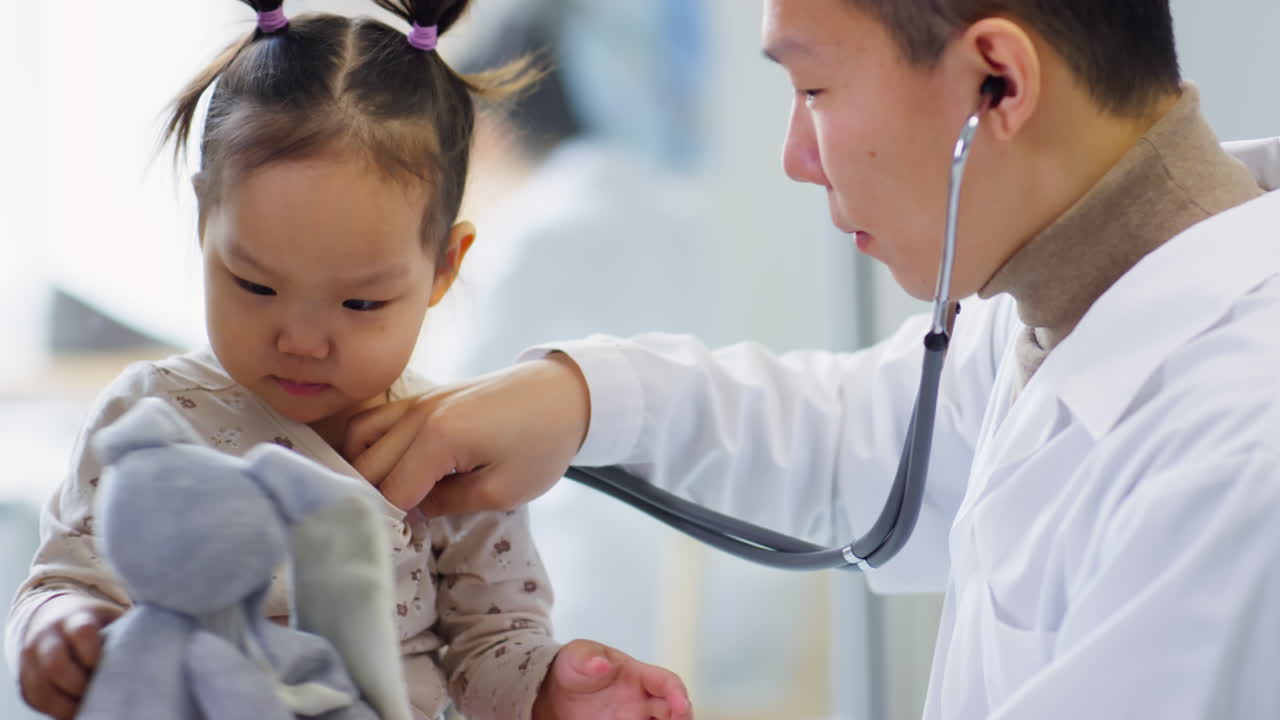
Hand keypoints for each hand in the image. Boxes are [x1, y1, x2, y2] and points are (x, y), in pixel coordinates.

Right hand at [18, 594, 123, 719]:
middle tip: (104, 692)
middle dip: (81, 685)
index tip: (110, 665)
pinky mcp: (25, 680)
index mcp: (75, 618)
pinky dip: (56, 710)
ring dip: (68, 704)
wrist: (54, 617)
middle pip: (57, 665)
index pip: (82, 632)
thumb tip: (167, 646)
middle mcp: (47, 637)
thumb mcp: (111, 618)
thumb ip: (129, 630)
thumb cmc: (95, 622)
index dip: (96, 653)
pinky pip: (36, 700)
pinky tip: (78, 711)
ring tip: (94, 706)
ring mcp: (32, 659)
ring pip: (42, 688)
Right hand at [344, 354, 590, 513]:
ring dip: (364, 470)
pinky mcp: (424, 396)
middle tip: (389, 528)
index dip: (391, 525)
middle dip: (369, 501)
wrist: (565, 393)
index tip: (398, 546)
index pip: (390, 494)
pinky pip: (376, 420)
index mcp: (437, 439)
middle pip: (366, 466)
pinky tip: (390, 470)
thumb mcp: (502, 490)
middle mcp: (417, 415)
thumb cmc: (542, 444)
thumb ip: (448, 504)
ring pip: (359, 438)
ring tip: (385, 499)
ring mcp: (417, 400)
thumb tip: (411, 511)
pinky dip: (371, 446)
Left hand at [534, 639, 692, 719]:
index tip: (681, 707)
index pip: (667, 682)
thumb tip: (601, 663)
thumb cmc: (574, 667)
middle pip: (674, 714)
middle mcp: (643, 702)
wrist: (554, 692)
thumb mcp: (575, 657)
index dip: (678, 693)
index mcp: (638, 676)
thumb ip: (588, 659)